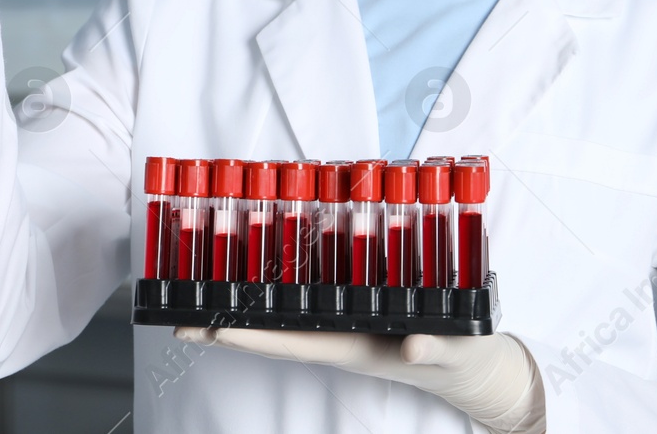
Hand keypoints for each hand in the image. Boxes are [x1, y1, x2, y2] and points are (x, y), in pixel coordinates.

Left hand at [175, 326, 544, 433]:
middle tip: (179, 322)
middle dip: (228, 328)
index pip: (291, 342)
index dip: (249, 335)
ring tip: (201, 304)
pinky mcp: (354, 319)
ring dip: (244, 312)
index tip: (209, 329)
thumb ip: (435, 347)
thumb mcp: (454, 351)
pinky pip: (305, 309)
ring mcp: (344, 331)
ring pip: (284, 321)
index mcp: (356, 347)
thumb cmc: (462, 360)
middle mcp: (341, 340)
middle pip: (274, 333)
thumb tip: (412, 346)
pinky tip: (255, 286)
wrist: (477, 371)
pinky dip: (275, 298)